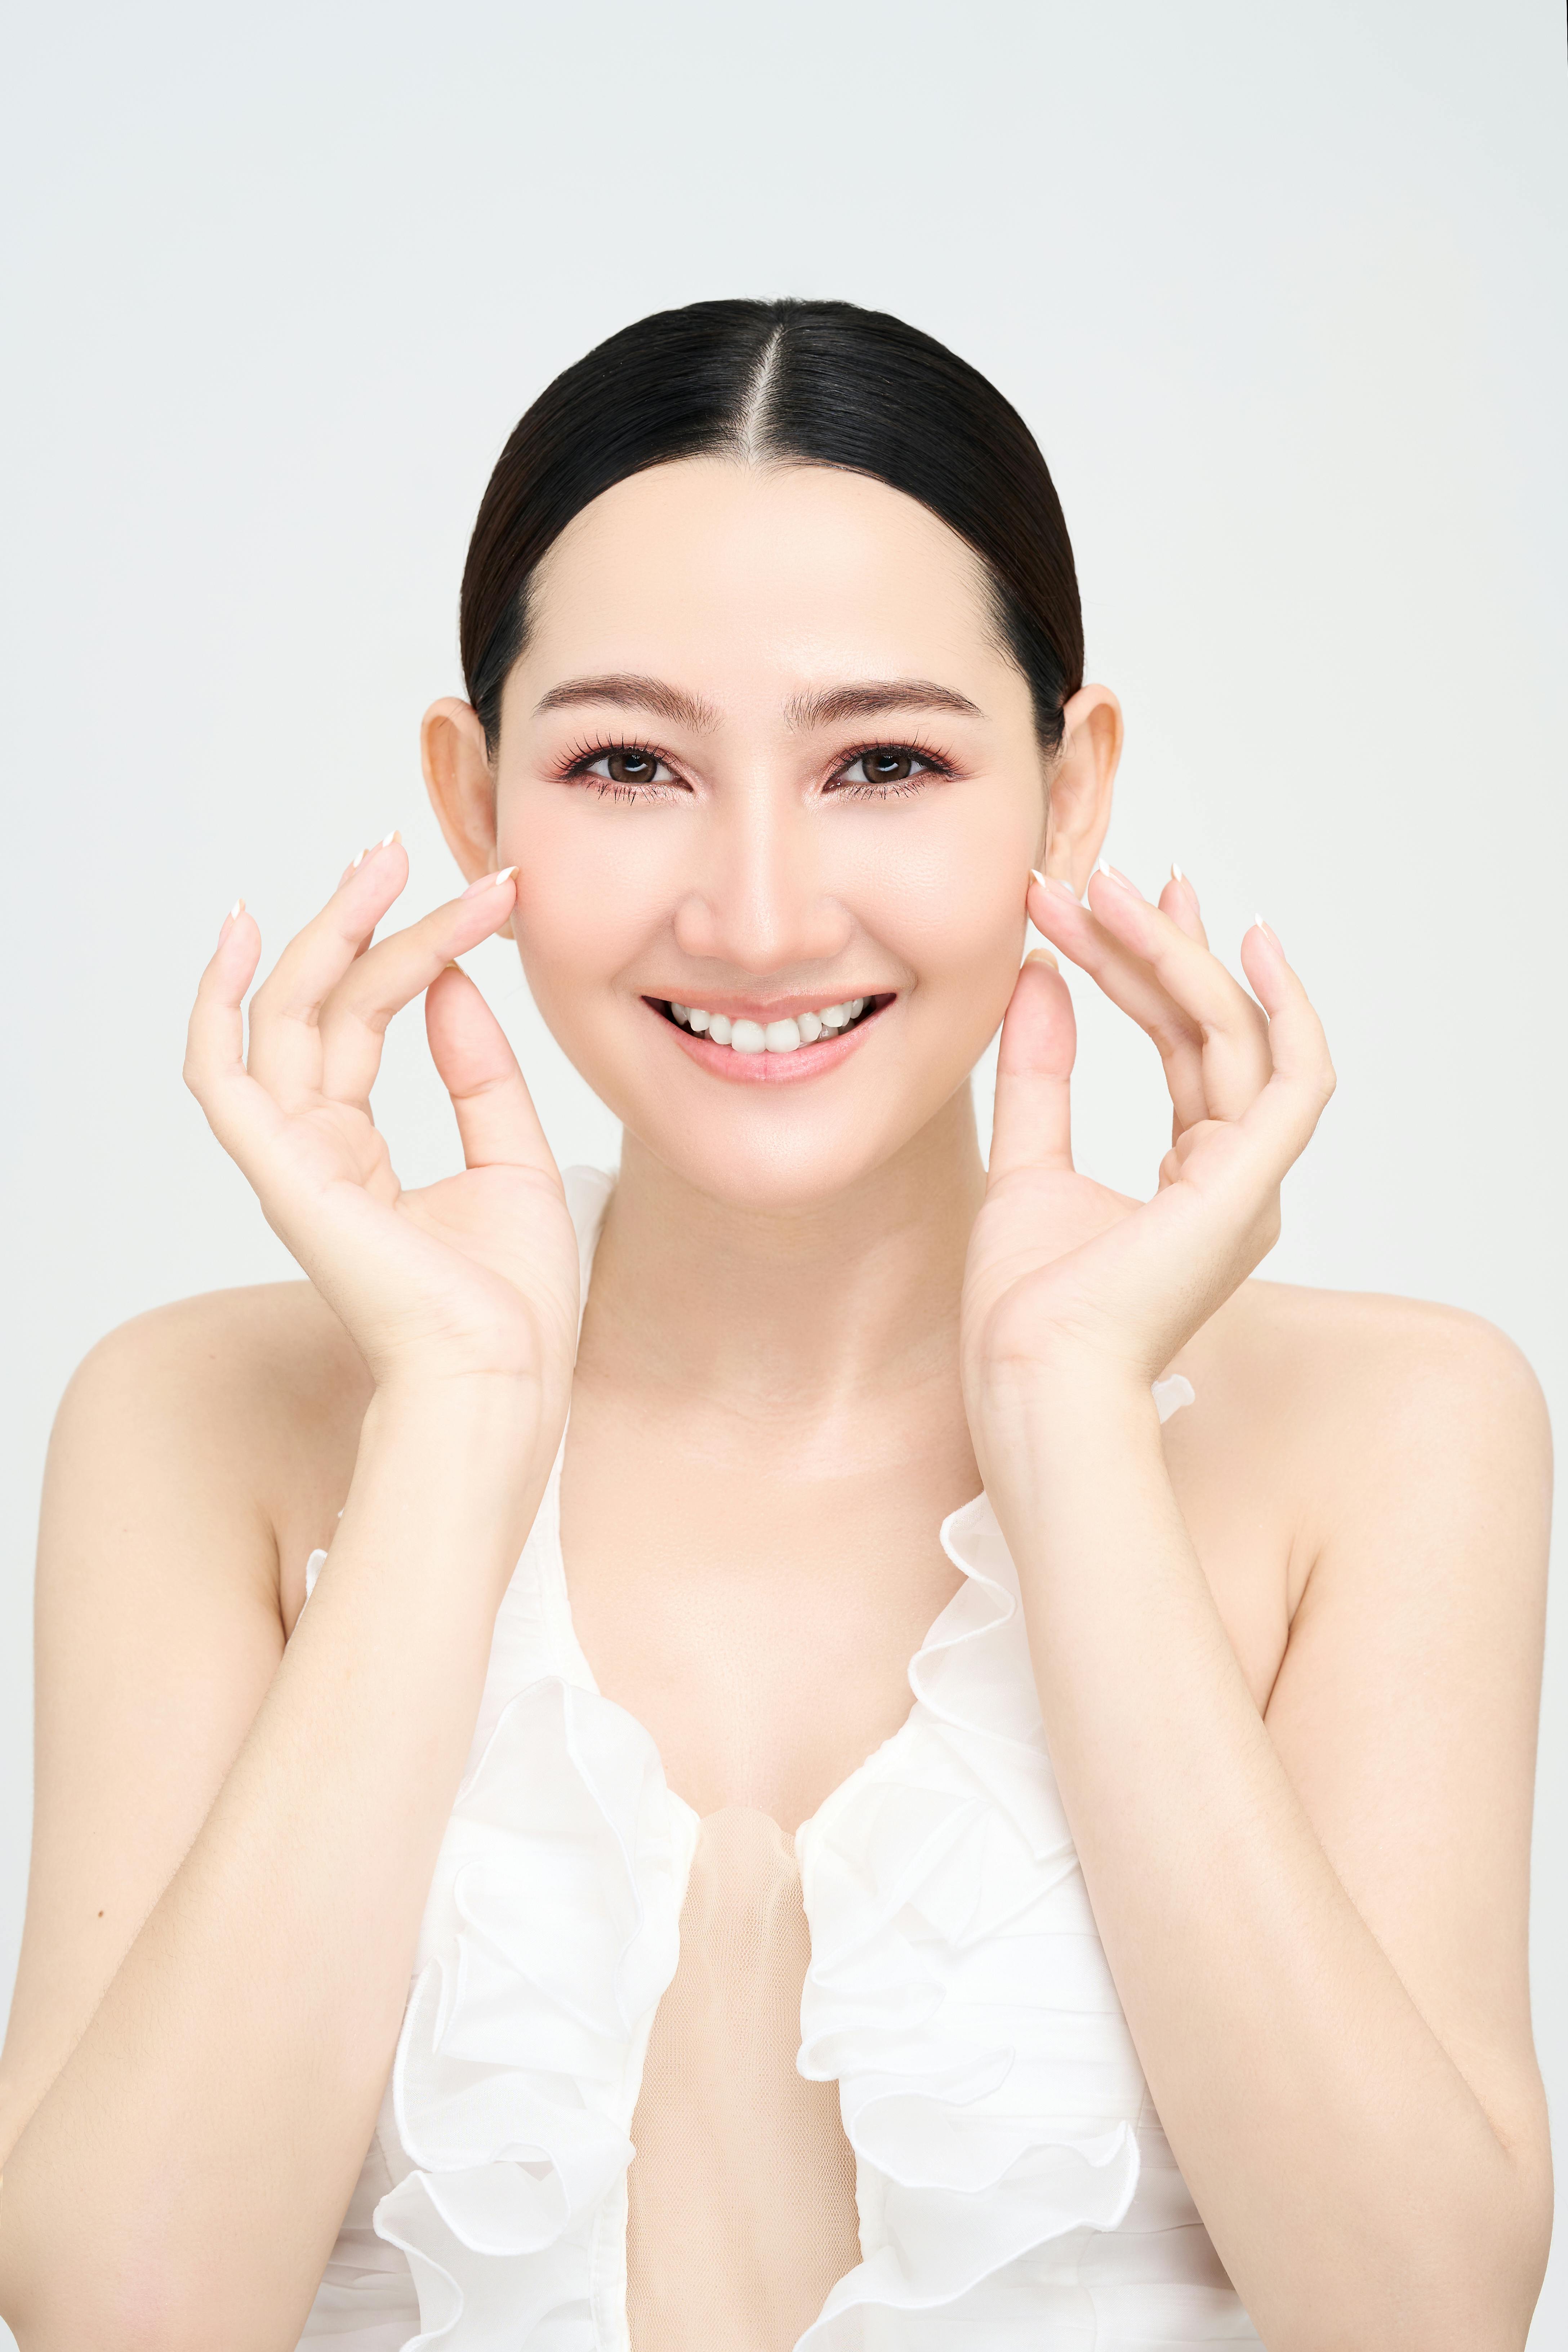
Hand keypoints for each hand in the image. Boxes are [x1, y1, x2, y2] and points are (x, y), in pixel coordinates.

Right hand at [184, 836, 580, 1411]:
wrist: (504, 1374)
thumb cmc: (513, 1300)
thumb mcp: (515, 1158)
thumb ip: (478, 1072)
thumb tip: (451, 983)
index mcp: (360, 1154)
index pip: (365, 1023)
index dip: (409, 949)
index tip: (474, 899)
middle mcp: (315, 1149)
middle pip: (323, 1004)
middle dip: (359, 920)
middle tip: (398, 848)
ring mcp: (293, 1160)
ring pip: (290, 1015)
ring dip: (326, 933)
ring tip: (373, 864)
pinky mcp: (283, 1173)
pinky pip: (221, 1075)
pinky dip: (219, 1004)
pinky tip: (241, 935)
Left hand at [961, 863, 1334, 1417]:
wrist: (1029, 1374)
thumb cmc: (1026, 1307)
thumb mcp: (1024, 1161)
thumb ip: (1040, 1073)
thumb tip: (1036, 976)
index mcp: (1194, 1181)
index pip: (1185, 1048)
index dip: (1147, 969)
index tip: (1101, 904)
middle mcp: (1235, 1177)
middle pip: (1211, 1030)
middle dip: (1161, 945)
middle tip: (1107, 876)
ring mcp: (1250, 1182)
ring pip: (1236, 1035)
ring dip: (1181, 956)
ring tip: (1118, 890)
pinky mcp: (1249, 1184)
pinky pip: (1295, 1077)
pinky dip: (1282, 1006)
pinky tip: (1248, 942)